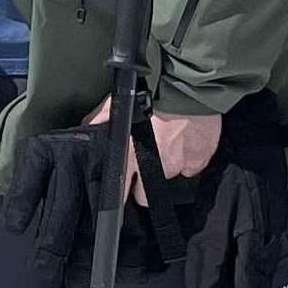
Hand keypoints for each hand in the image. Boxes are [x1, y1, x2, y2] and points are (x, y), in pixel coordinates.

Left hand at [86, 101, 222, 202]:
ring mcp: (179, 168)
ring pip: (169, 177)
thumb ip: (104, 117)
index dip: (121, 194)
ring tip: (168, 143)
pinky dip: (188, 158)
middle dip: (143, 187)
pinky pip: (191, 167)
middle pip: (145, 195)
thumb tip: (89, 127)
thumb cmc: (155, 96)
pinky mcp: (198, 164)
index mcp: (133, 155)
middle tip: (146, 165)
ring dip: (168, 164)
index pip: (122, 189)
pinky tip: (185, 142)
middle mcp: (156, 167)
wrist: (190, 90)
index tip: (121, 197)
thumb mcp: (122, 102)